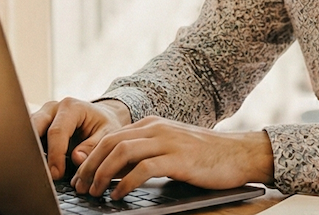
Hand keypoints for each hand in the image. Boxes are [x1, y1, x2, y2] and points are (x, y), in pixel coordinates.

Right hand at [32, 97, 131, 179]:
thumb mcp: (107, 134)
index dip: (55, 155)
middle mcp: (53, 108)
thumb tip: (76, 158)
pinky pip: (29, 139)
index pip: (56, 131)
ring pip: (27, 132)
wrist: (101, 117)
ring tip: (36, 172)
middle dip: (35, 151)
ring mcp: (42, 116)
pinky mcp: (37, 126)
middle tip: (41, 174)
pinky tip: (36, 168)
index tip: (56, 174)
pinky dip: (31, 153)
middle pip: (34, 127)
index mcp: (71, 107)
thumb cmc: (104, 125)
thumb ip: (93, 146)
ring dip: (30, 152)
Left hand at [70, 116, 273, 199]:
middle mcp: (156, 128)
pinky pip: (143, 168)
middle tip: (81, 187)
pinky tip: (119, 194)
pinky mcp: (178, 158)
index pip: (111, 136)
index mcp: (152, 124)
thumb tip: (113, 171)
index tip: (80, 176)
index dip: (91, 157)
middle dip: (90, 166)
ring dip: (102, 174)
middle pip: (110, 143)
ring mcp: (167, 141)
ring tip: (95, 192)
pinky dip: (126, 182)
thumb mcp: (168, 150)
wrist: (238, 154)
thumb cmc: (204, 156)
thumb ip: (143, 155)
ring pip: (122, 152)